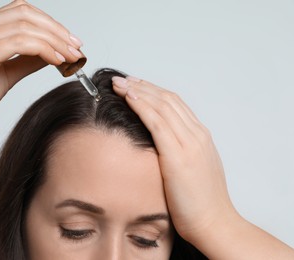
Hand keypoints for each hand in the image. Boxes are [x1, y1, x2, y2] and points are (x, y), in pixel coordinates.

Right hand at [0, 0, 82, 137]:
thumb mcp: (7, 73)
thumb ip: (28, 60)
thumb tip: (53, 53)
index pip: (21, 12)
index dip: (50, 23)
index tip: (70, 41)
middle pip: (26, 14)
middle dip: (57, 30)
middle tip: (76, 48)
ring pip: (25, 26)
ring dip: (55, 40)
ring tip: (71, 57)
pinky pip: (19, 43)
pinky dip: (43, 49)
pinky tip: (57, 61)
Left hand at [112, 76, 236, 242]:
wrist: (213, 222)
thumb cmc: (200, 201)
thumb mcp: (192, 169)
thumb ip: (180, 152)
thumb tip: (159, 145)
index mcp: (199, 136)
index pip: (174, 103)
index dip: (152, 90)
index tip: (134, 85)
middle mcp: (196, 135)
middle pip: (167, 99)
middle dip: (142, 86)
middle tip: (122, 78)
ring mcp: (189, 143)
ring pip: (162, 106)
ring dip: (138, 91)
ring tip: (119, 83)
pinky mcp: (179, 156)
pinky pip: (157, 123)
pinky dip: (142, 107)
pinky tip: (128, 98)